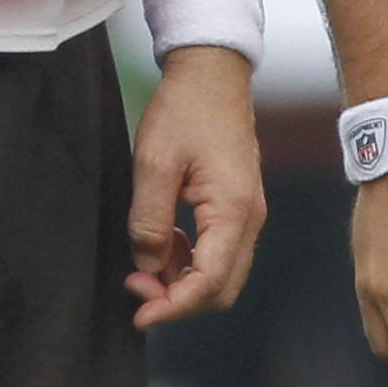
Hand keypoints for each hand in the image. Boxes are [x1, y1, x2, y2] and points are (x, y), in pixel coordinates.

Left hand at [125, 46, 265, 328]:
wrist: (212, 72)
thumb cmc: (184, 110)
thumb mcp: (153, 164)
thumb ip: (150, 222)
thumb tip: (149, 267)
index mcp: (233, 211)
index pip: (208, 284)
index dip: (173, 308)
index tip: (139, 314)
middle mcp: (250, 219)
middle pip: (221, 289)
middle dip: (179, 302)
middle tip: (137, 292)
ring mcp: (248, 213)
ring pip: (222, 275)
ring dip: (184, 284)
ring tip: (143, 269)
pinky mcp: (239, 205)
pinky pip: (220, 253)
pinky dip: (191, 263)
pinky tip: (164, 246)